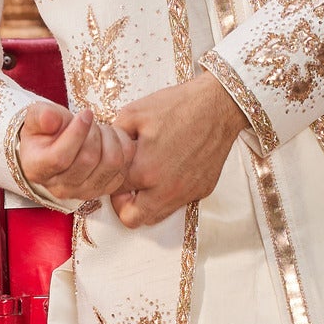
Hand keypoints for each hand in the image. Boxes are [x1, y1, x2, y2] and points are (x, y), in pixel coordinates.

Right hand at [13, 98, 136, 212]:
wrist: (56, 146)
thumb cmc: (45, 131)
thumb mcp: (37, 117)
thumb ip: (41, 115)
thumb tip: (49, 118)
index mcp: (38, 170)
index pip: (60, 157)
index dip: (76, 133)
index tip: (86, 113)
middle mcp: (60, 187)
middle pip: (88, 159)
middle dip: (94, 132)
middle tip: (90, 119)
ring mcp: (85, 191)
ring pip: (111, 163)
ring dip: (110, 138)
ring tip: (100, 128)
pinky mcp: (105, 189)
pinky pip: (125, 166)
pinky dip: (123, 146)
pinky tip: (110, 137)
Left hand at [108, 71, 245, 225]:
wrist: (219, 106)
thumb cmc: (178, 106)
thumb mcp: (134, 112)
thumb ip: (114, 136)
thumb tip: (105, 148)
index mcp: (144, 170)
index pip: (114, 191)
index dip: (110, 181)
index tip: (114, 173)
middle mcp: (165, 189)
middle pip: (131, 217)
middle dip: (123, 204)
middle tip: (126, 186)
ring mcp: (185, 193)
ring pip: (156, 217)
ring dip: (146, 203)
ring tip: (147, 179)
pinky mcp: (201, 191)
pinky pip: (178, 203)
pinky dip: (169, 194)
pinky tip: (170, 170)